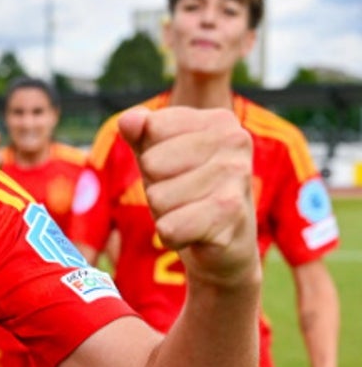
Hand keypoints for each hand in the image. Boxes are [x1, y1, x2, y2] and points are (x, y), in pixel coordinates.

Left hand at [119, 106, 258, 288]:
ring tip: (191, 214)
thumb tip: (129, 120)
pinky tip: (196, 234)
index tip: (176, 170)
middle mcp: (235, 140)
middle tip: (183, 197)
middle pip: (151, 163)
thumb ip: (139, 133)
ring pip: (158, 197)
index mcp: (219, 120)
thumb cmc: (188, 194)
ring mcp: (237, 175)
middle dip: (157, 188)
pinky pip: (170, 227)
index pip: (151, 128)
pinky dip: (172, 236)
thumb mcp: (157, 157)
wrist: (225, 247)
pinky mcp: (231, 213)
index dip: (150, 157)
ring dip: (166, 213)